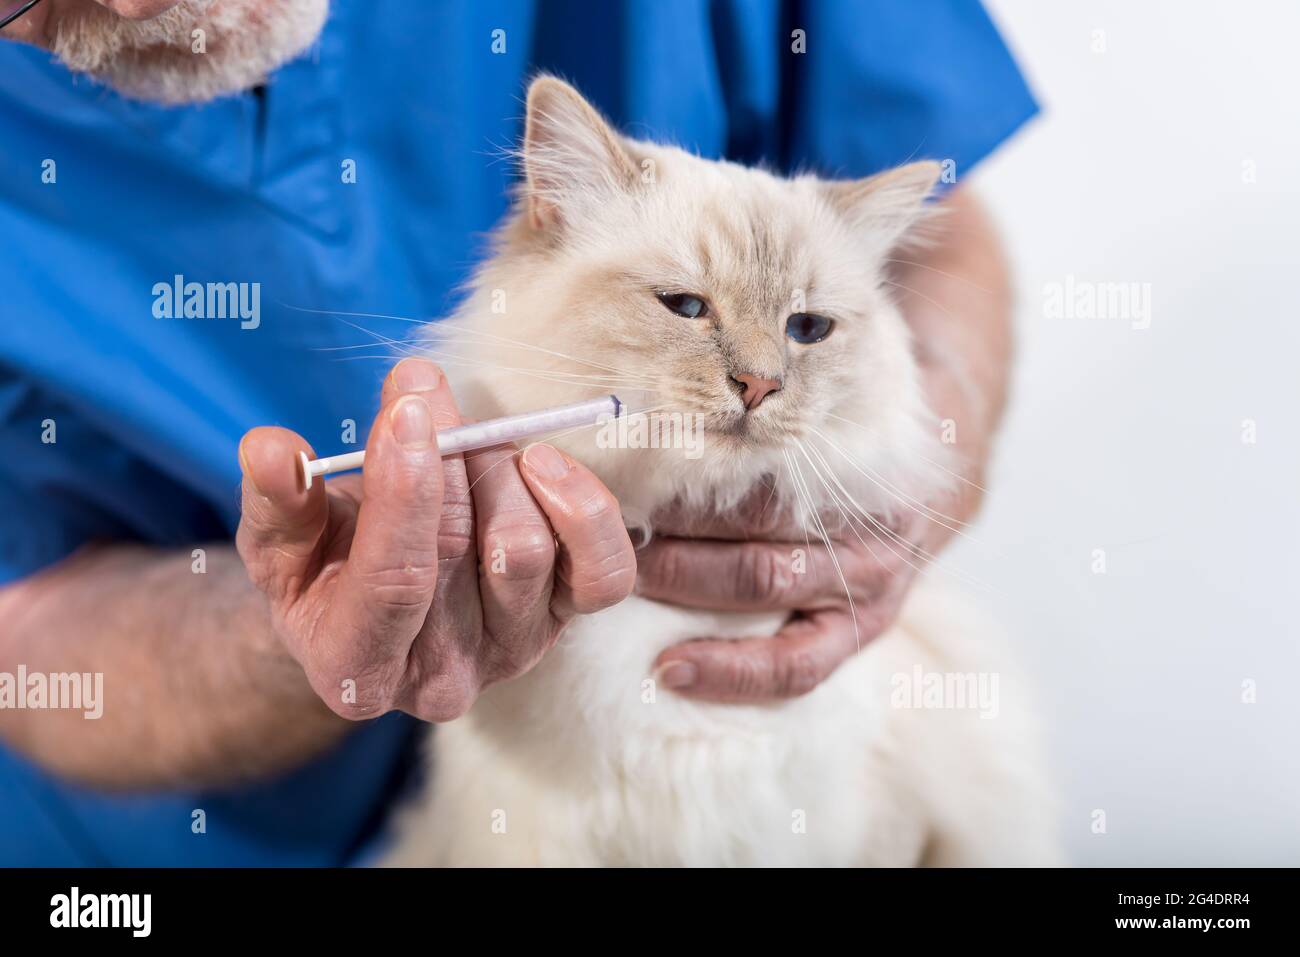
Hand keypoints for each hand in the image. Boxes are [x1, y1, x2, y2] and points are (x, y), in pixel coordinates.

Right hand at [235, 358, 635, 721]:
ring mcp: (512, 650)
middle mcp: (443, 679)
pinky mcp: (566, 620)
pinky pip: (603, 571)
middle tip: (423, 392)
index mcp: (357, 668)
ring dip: (497, 470)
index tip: (406, 412)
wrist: (380, 603)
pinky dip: (581, 507)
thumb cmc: (323, 567)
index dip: (403, 491)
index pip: (394, 582)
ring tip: (463, 440)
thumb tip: (270, 449)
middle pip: (463, 550)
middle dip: (447, 455)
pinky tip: (542, 464)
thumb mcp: (280, 538)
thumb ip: (278, 498)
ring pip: (528, 549)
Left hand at [640, 187, 1009, 702]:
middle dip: (671, 511)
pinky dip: (743, 672)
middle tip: (590, 507)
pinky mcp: (870, 607)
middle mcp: (879, 477)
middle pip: (764, 504)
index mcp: (864, 400)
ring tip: (615, 577)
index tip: (612, 428)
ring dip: (688, 582)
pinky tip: (672, 673)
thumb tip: (622, 148)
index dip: (692, 428)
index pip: (772, 420)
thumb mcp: (809, 274)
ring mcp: (881, 553)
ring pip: (777, 583)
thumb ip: (750, 249)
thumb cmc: (839, 332)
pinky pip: (809, 657)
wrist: (936, 393)